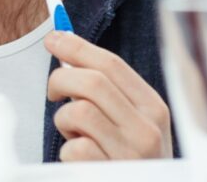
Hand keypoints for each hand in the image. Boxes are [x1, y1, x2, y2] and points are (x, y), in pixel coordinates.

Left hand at [45, 31, 172, 160]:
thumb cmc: (127, 157)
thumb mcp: (129, 122)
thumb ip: (106, 90)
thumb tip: (65, 45)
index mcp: (153, 108)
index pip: (112, 64)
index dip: (77, 47)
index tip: (53, 38)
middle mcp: (148, 129)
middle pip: (92, 81)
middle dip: (61, 79)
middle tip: (53, 91)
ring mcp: (132, 155)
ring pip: (79, 111)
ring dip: (64, 120)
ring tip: (73, 133)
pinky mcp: (110, 174)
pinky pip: (74, 148)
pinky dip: (68, 151)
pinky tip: (79, 158)